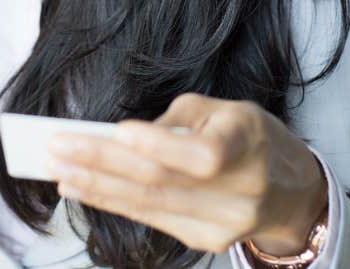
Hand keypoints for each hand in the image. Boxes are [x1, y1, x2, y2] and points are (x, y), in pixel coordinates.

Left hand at [44, 92, 327, 255]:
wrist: (290, 189)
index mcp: (248, 145)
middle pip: (162, 181)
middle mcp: (239, 190)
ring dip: (98, 188)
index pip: (202, 155)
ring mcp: (223, 223)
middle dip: (103, 164)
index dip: (158, 144)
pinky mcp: (207, 240)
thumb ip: (175, 122)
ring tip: (60, 172)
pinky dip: (114, 203)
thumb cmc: (249, 136)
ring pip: (149, 205)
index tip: (115, 132)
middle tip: (59, 149)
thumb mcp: (224, 110)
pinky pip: (152, 219)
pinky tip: (85, 190)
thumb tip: (122, 138)